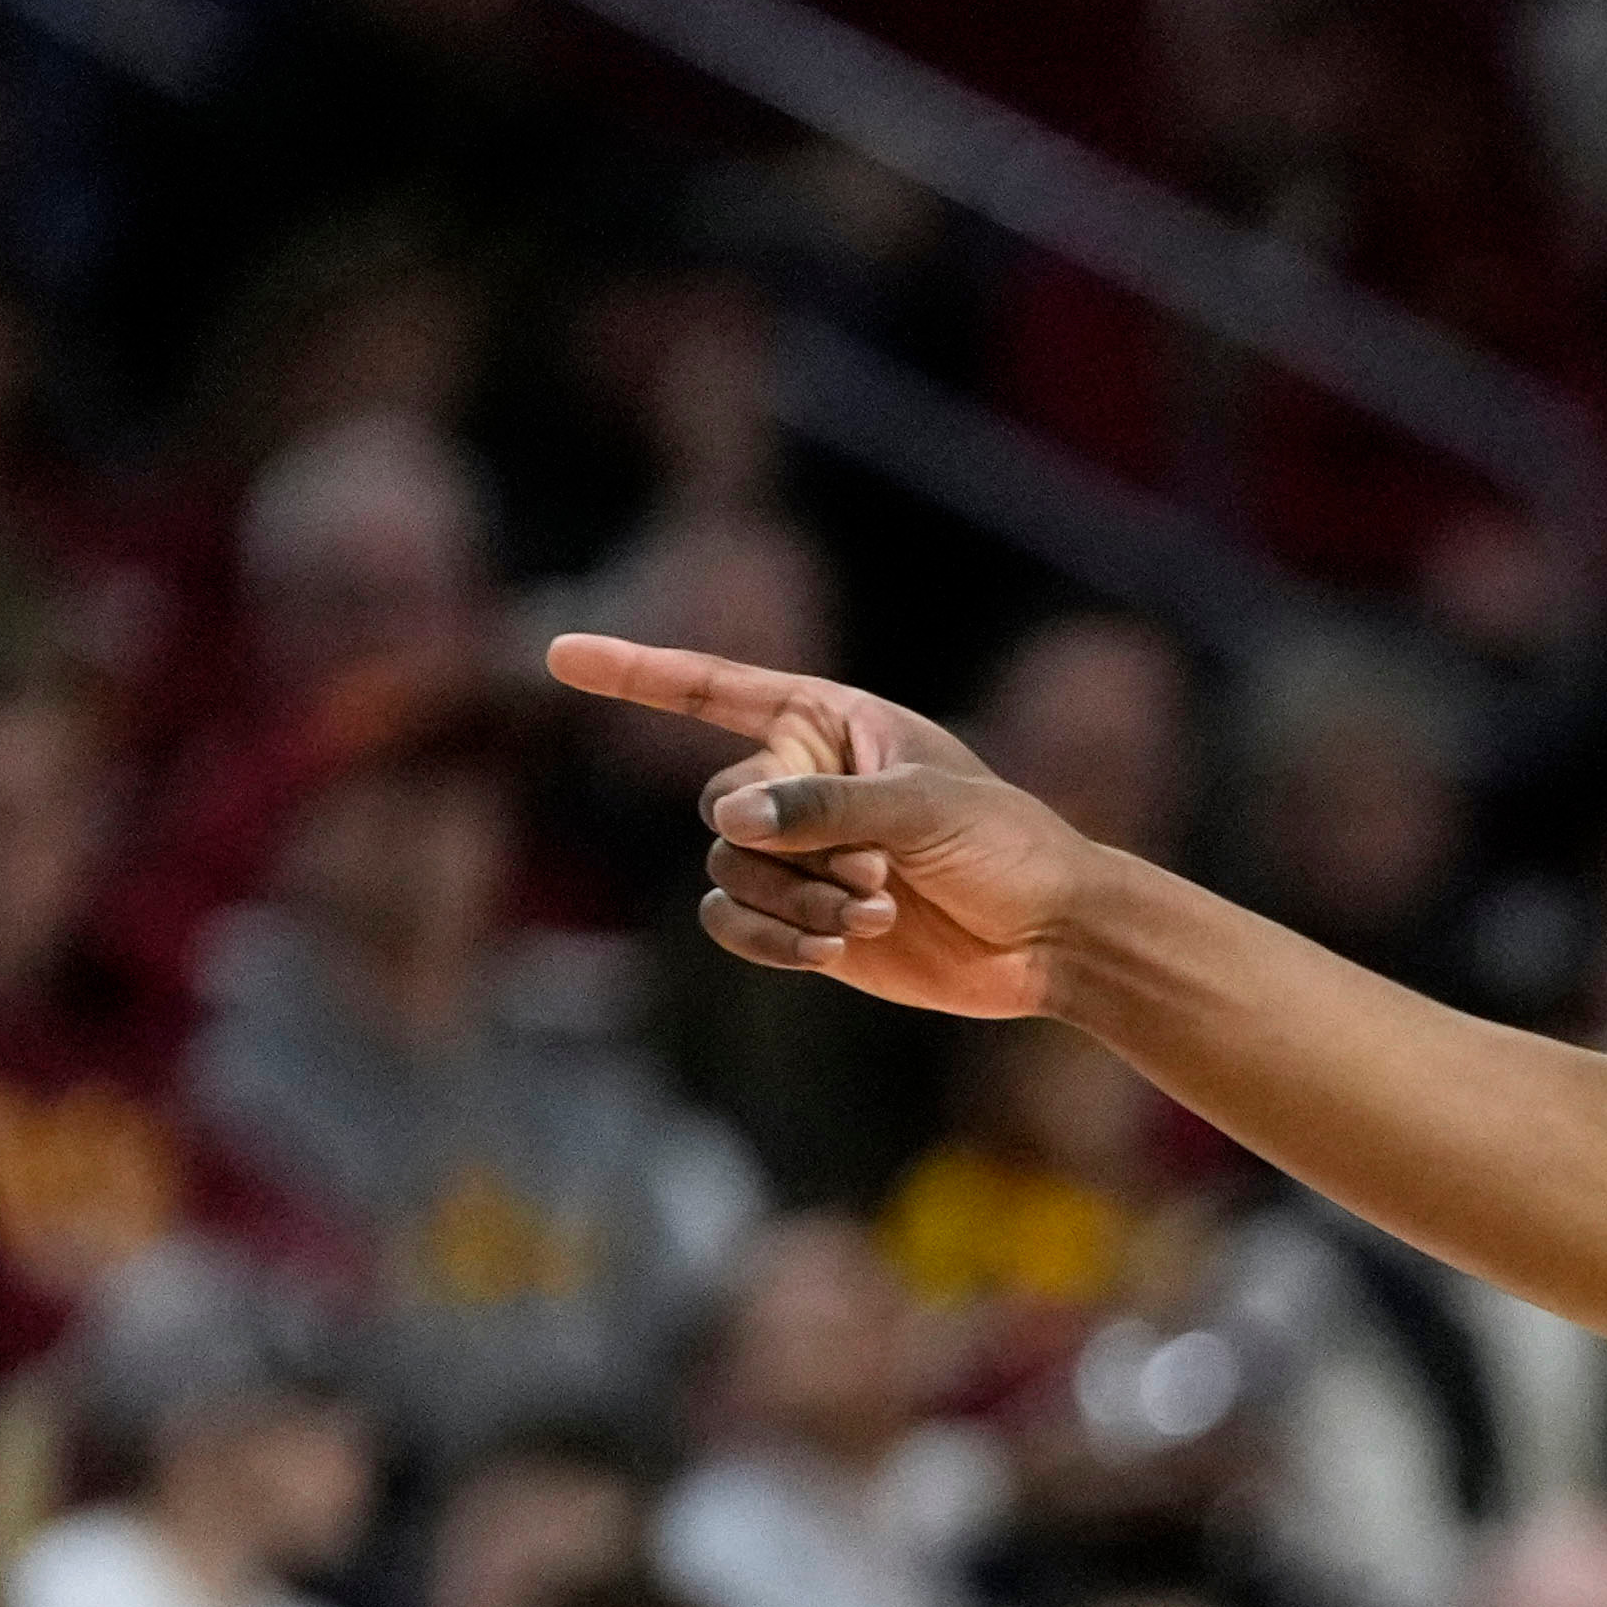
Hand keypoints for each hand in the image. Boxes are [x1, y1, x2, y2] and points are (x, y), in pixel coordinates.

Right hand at [546, 632, 1083, 1017]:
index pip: (713, 690)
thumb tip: (726, 822)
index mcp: (830, 723)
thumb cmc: (1007, 847)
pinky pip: (732, 923)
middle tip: (882, 873)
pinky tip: (836, 953)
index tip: (557, 653)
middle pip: (722, 805)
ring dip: (795, 902)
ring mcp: (796, 853)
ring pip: (727, 872)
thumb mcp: (923, 810)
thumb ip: (825, 808)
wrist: (1049, 936)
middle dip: (794, 849)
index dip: (635, 673)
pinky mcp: (798, 918)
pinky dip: (774, 940)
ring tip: (878, 911)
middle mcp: (800, 780)